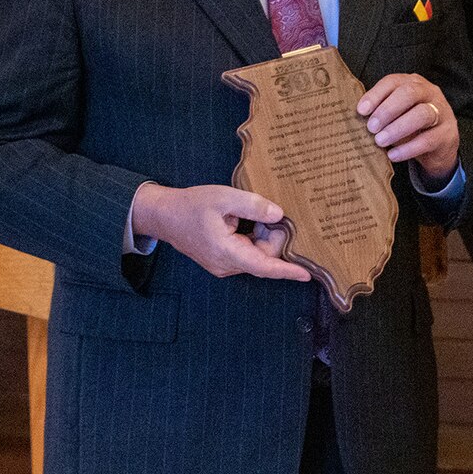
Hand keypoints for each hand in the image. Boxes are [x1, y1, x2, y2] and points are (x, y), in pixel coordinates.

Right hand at [132, 182, 310, 281]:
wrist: (165, 215)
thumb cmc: (191, 206)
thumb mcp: (223, 198)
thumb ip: (252, 206)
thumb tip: (278, 215)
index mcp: (227, 253)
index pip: (264, 266)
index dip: (287, 271)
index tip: (307, 275)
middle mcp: (226, 265)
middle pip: (263, 256)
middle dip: (271, 235)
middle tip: (266, 211)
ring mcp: (223, 265)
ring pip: (256, 254)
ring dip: (260, 235)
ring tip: (248, 213)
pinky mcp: (222, 260)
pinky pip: (246, 252)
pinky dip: (251, 237)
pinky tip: (242, 220)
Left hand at [358, 73, 459, 182]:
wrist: (439, 146)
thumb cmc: (410, 126)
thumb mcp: (395, 115)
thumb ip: (380, 113)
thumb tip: (357, 120)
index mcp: (413, 83)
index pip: (393, 82)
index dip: (376, 95)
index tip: (361, 111)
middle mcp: (429, 93)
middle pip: (409, 93)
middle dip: (387, 110)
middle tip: (371, 127)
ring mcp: (442, 112)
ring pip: (422, 114)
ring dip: (397, 128)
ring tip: (380, 141)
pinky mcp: (447, 134)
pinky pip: (428, 140)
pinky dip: (408, 148)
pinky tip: (393, 155)